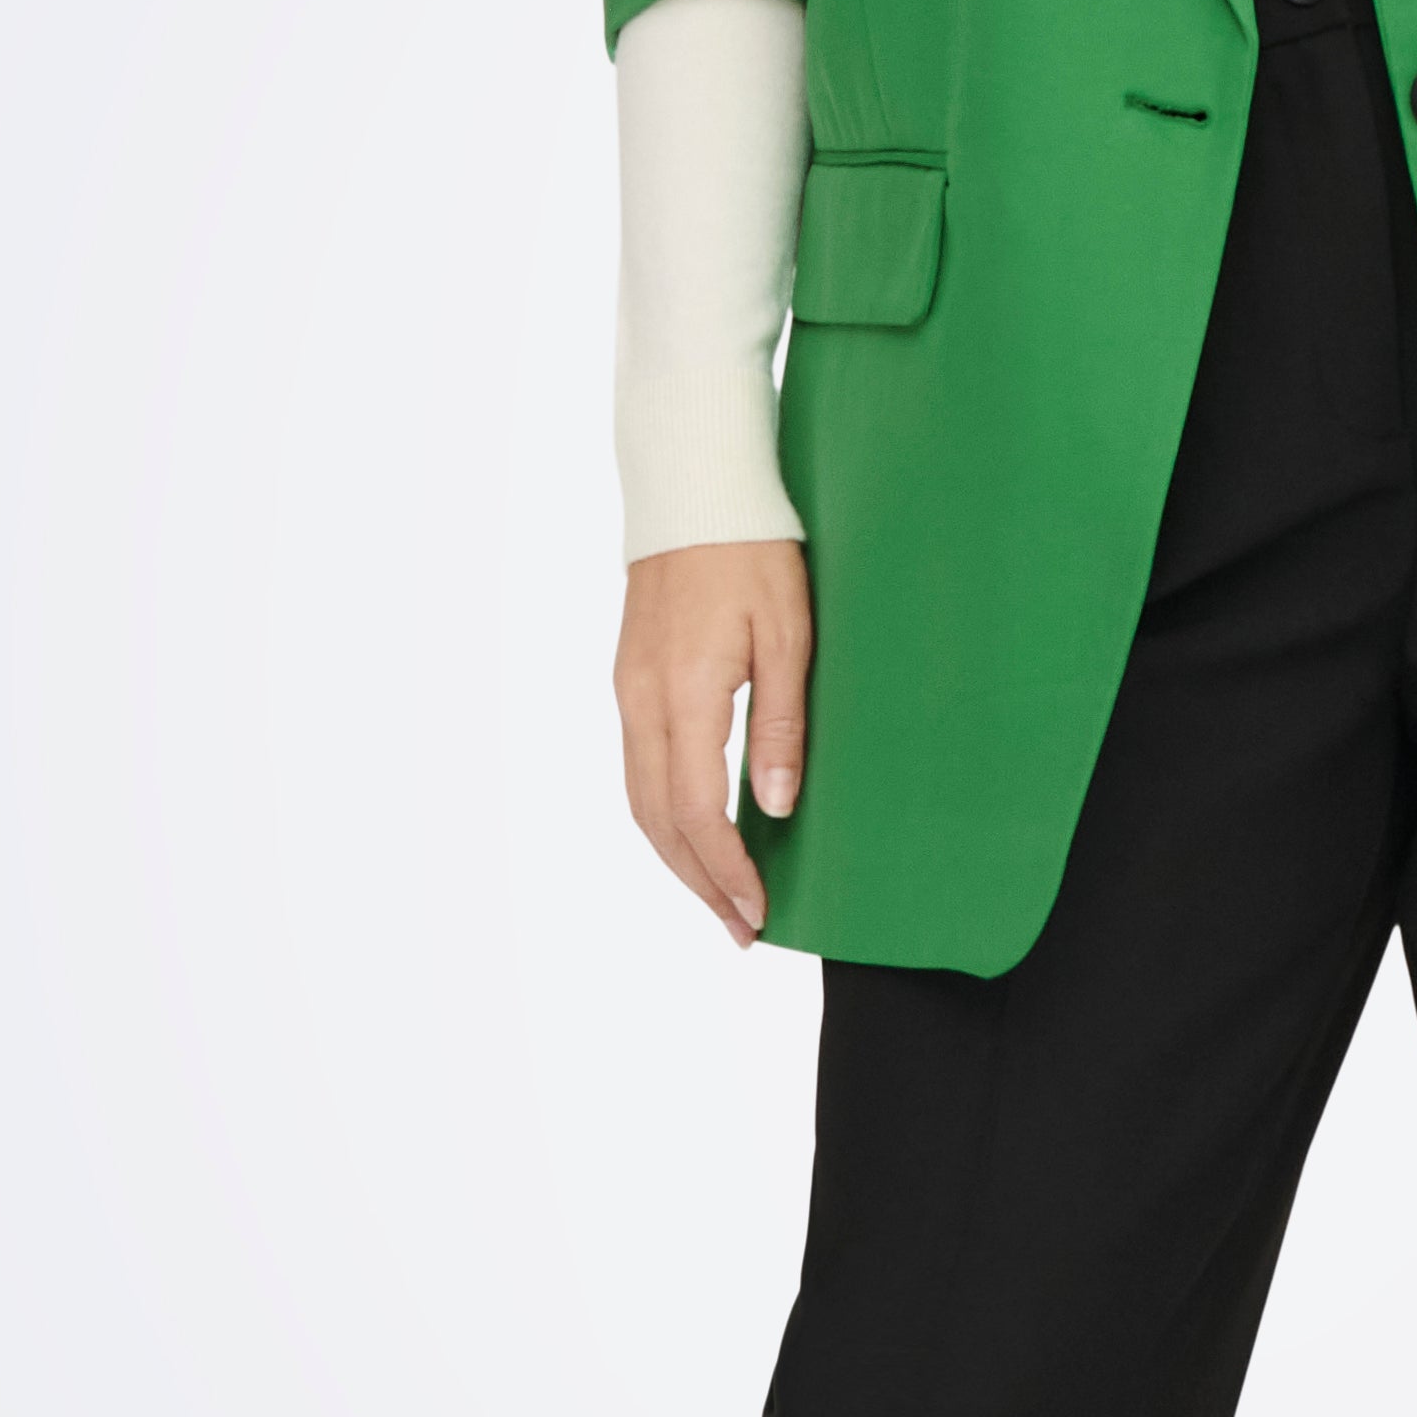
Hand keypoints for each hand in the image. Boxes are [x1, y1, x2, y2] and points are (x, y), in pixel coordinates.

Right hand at [615, 541, 813, 941]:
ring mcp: (628, 691)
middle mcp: (640, 701)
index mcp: (682, 693)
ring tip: (721, 897)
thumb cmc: (754, 551)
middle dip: (699, 883)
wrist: (694, 486)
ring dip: (678, 857)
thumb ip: (780, 724)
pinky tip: (698, 832)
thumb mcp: (789, 635)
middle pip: (657, 821)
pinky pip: (639, 768)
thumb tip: (774, 808)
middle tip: (741, 930)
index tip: (757, 912)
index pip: (695, 812)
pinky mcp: (630, 679)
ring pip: (640, 800)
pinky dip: (666, 816)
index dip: (725, 871)